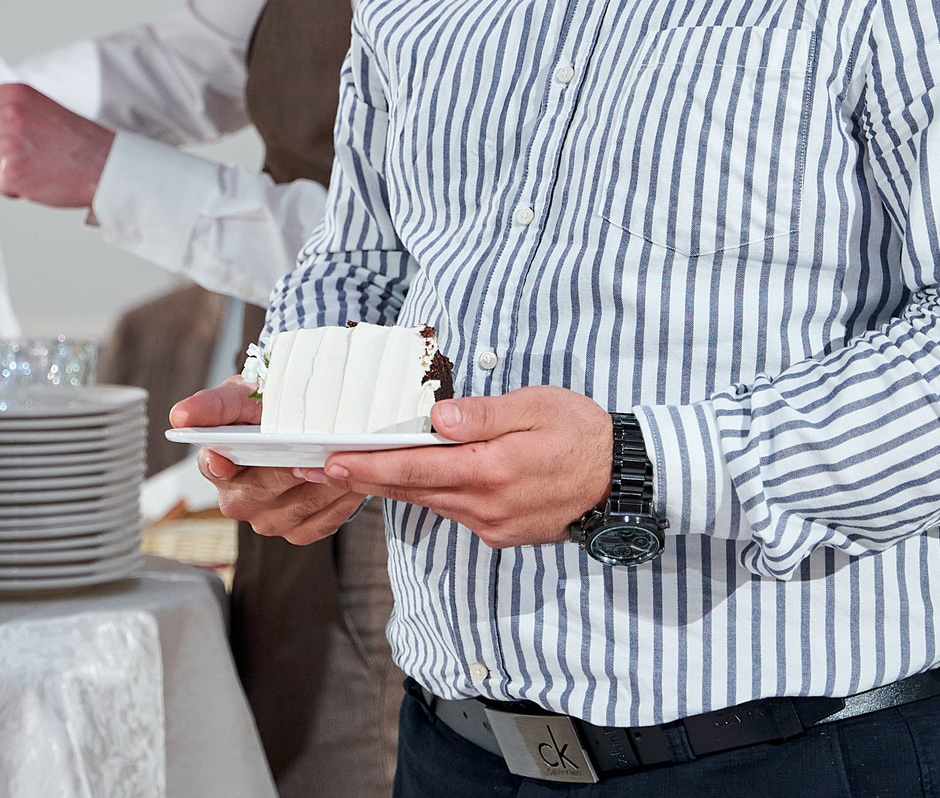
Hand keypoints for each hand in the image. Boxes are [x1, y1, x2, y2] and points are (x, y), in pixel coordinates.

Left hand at [0, 85, 115, 211]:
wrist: (104, 165)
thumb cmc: (73, 141)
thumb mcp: (36, 109)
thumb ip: (0, 114)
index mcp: (13, 93)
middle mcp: (8, 113)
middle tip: (6, 159)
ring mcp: (9, 141)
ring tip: (29, 167)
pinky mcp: (12, 169)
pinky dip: (11, 188)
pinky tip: (34, 179)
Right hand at [168, 378, 365, 545]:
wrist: (302, 427)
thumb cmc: (265, 411)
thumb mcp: (240, 397)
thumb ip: (214, 405)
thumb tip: (180, 417)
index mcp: (216, 462)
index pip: (211, 466)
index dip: (219, 464)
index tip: (225, 460)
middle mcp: (236, 498)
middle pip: (259, 491)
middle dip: (287, 473)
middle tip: (312, 456)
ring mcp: (266, 519)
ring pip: (295, 508)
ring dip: (323, 486)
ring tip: (343, 463)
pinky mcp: (296, 531)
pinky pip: (319, 524)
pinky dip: (339, 504)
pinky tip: (351, 482)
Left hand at [301, 387, 613, 548]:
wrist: (624, 481)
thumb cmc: (581, 433)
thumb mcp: (537, 406)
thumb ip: (484, 414)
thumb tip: (438, 418)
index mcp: (491, 470)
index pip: (414, 468)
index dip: (367, 465)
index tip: (328, 461)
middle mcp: (486, 505)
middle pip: (410, 490)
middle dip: (360, 478)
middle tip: (314, 468)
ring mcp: (492, 525)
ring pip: (429, 502)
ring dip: (390, 487)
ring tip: (348, 470)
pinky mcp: (501, 534)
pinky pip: (454, 511)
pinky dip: (428, 495)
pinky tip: (411, 479)